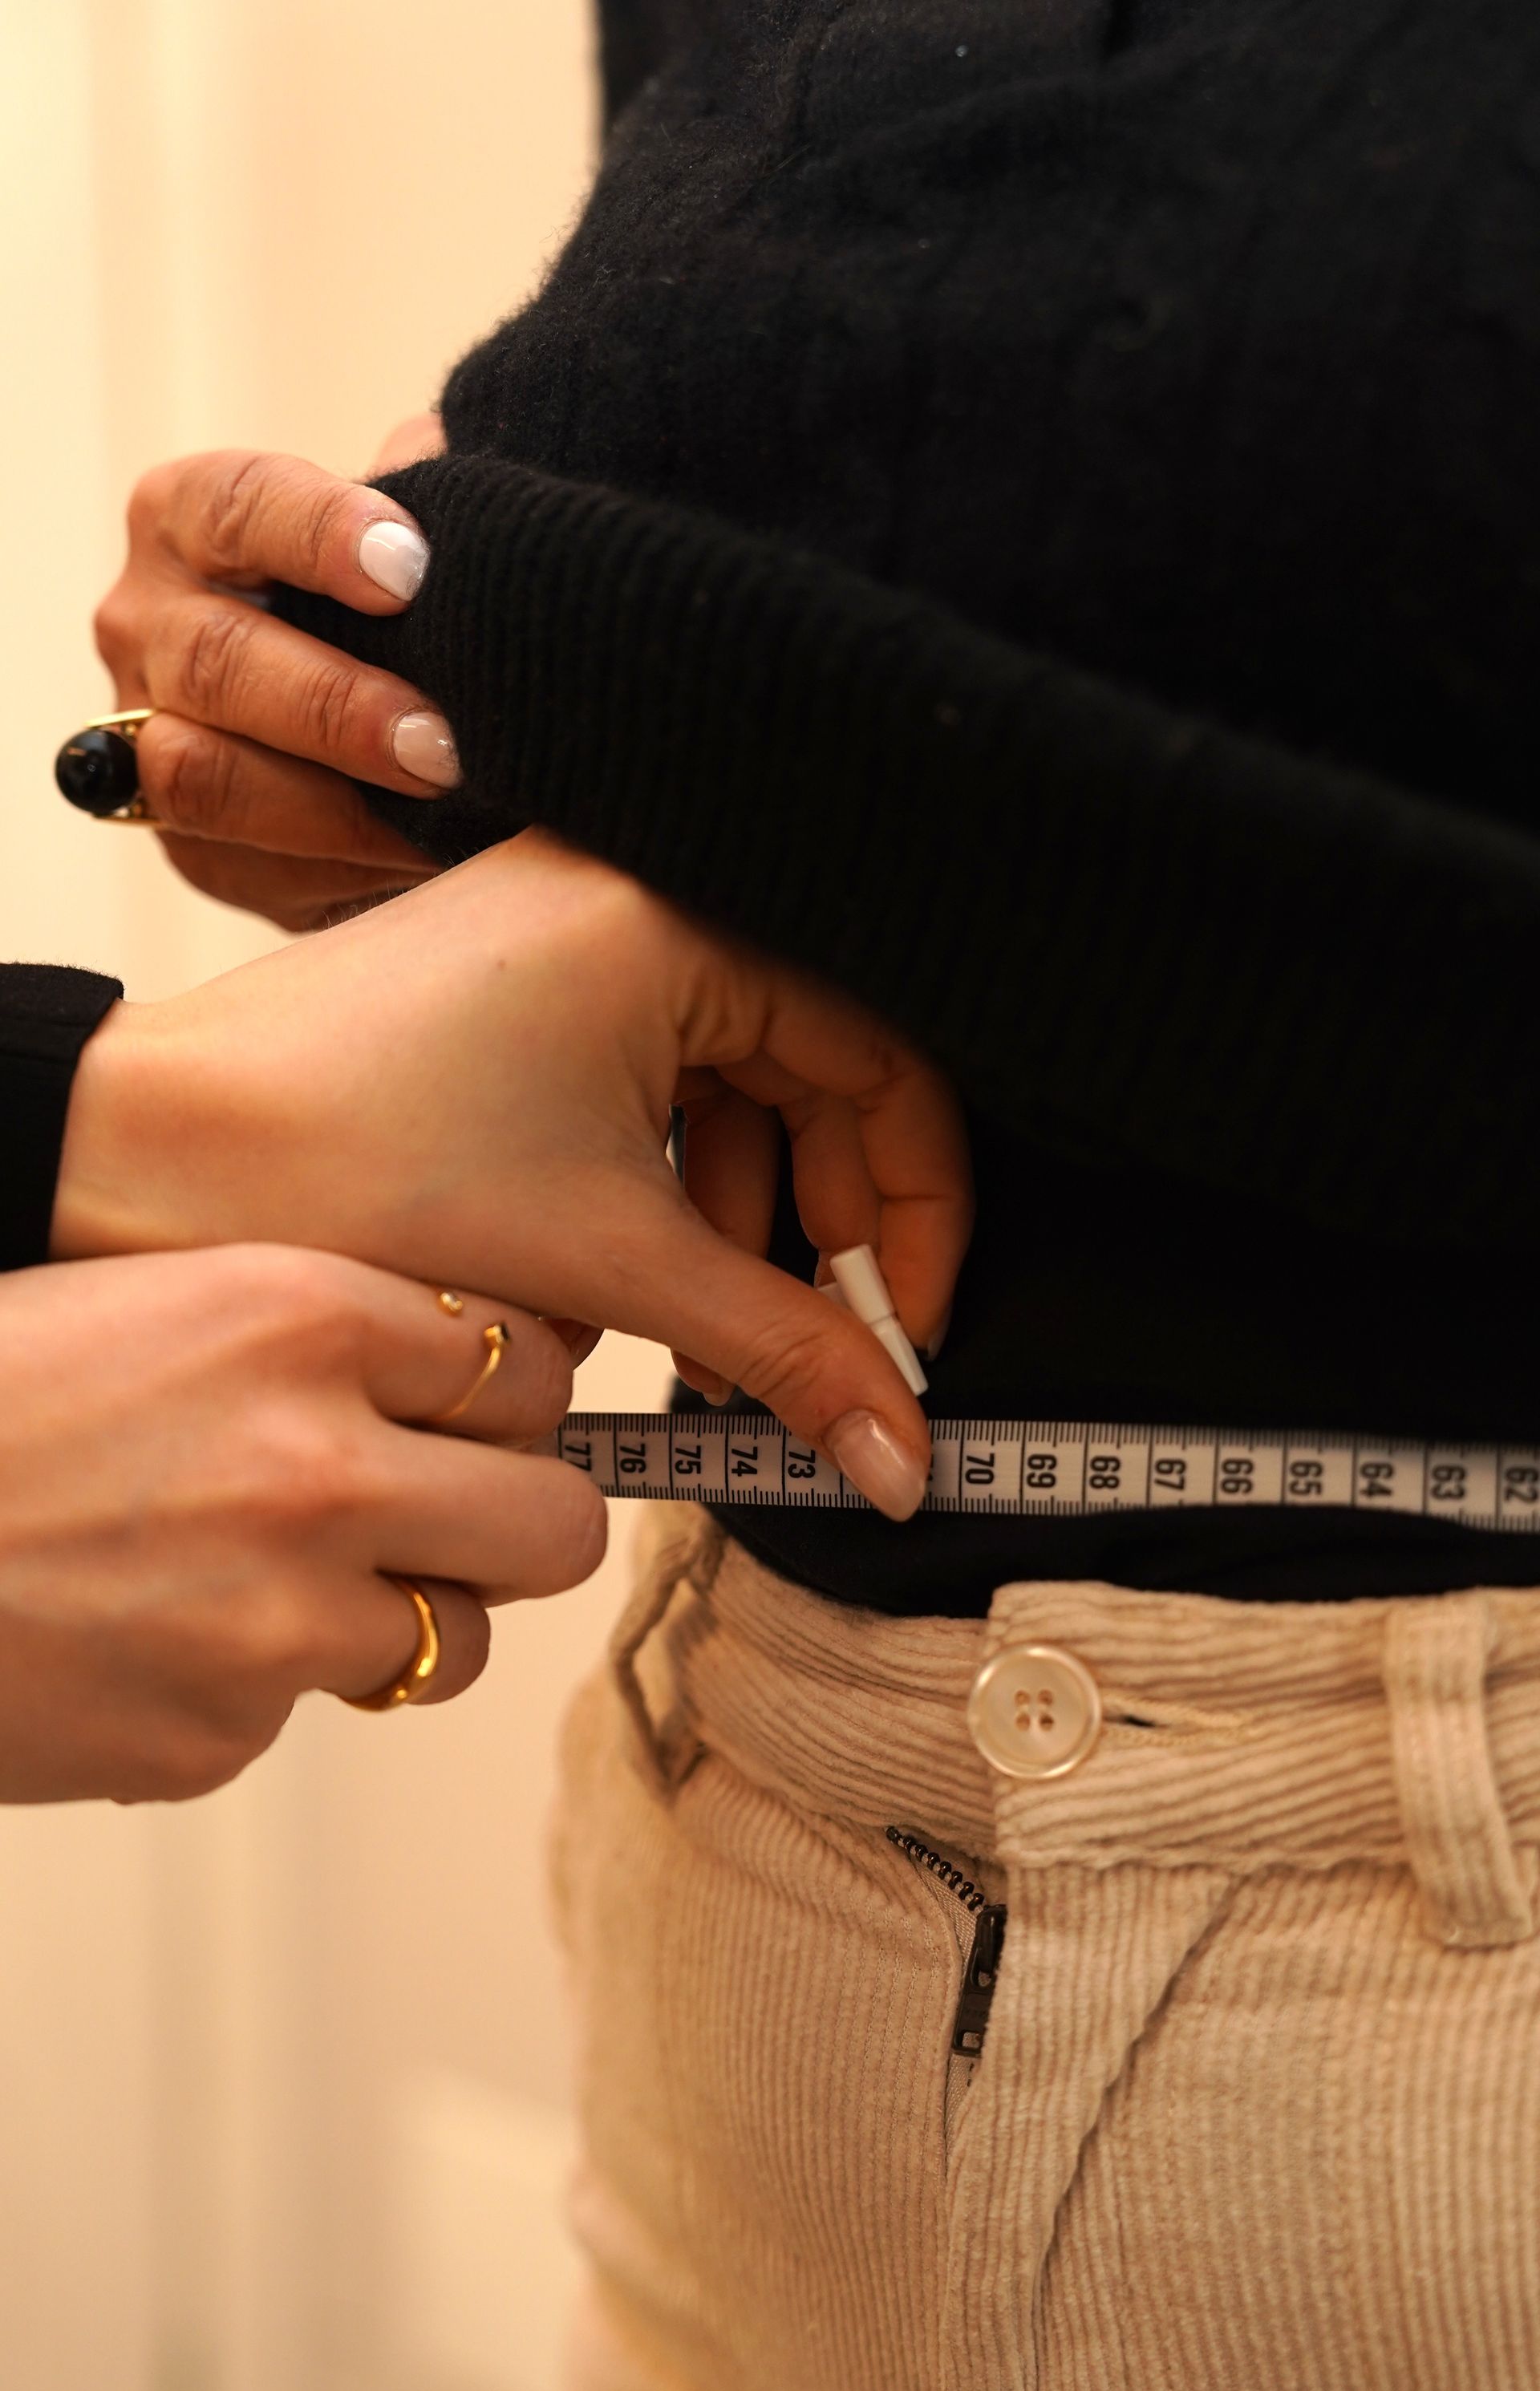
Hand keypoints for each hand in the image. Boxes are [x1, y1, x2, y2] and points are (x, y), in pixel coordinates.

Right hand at [0, 1246, 600, 1804]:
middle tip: (451, 1519)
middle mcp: (317, 1465)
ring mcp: (277, 1619)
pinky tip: (144, 1630)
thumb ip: (313, 1338)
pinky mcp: (220, 1734)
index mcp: (298, 1315)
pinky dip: (247, 1683)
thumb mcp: (147, 1298)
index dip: (503, 1399)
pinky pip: (304, 1711)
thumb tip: (468, 1380)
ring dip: (395, 1620)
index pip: (528, 1364)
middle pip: (556, 1522)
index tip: (471, 1414)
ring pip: (456, 1642)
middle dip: (513, 1523)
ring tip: (267, 1580)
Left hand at [54, 832, 973, 1518]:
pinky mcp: (531, 975)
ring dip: (741, 1219)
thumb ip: (784, 1356)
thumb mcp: (614, 1264)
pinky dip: (669, 1180)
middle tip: (819, 1349)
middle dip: (822, 1226)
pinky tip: (637, 1278)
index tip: (905, 1331)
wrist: (151, 1149)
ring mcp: (582, 923)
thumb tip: (903, 1456)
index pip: (886, 1060)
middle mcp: (643, 888)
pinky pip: (658, 1074)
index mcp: (684, 914)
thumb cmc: (361, 1168)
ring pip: (737, 1083)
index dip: (915, 1211)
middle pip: (820, 1070)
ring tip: (705, 1335)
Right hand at [93, 440, 455, 926]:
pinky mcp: (188, 844)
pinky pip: (245, 863)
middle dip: (337, 705)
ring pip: (204, 774)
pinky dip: (340, 867)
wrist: (372, 734)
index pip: (236, 505)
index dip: (322, 534)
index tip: (413, 568)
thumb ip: (431, 497)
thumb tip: (455, 455)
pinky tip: (422, 861)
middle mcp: (146, 621)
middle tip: (439, 740)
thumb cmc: (395, 610)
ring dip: (328, 801)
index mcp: (187, 519)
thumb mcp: (411, 543)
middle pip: (217, 659)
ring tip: (435, 805)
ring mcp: (145, 737)